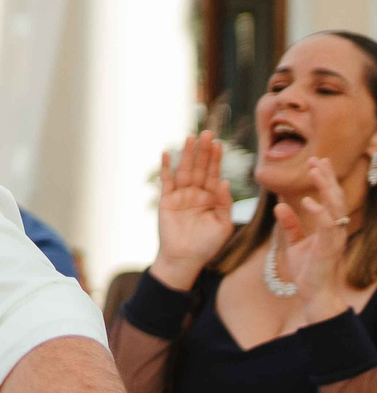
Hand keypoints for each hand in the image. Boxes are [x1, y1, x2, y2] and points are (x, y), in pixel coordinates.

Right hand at [151, 133, 231, 288]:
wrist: (185, 259)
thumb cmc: (207, 245)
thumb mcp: (224, 224)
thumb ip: (225, 203)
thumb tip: (225, 182)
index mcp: (211, 197)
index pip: (214, 173)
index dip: (217, 159)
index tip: (219, 144)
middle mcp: (196, 193)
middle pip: (200, 167)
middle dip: (203, 151)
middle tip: (207, 133)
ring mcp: (181, 196)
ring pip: (185, 170)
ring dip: (187, 154)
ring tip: (191, 138)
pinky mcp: (167, 201)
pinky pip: (166, 181)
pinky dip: (166, 167)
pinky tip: (167, 154)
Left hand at [272, 157, 352, 320]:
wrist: (315, 295)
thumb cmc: (308, 271)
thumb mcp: (295, 243)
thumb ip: (290, 225)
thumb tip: (280, 205)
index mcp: (329, 227)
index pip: (329, 197)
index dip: (324, 179)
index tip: (315, 161)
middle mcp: (336, 229)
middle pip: (335, 196)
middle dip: (326, 176)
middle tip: (316, 157)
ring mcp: (335, 238)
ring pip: (335, 206)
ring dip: (325, 186)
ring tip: (315, 169)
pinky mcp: (329, 248)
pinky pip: (327, 226)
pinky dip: (319, 212)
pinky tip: (307, 201)